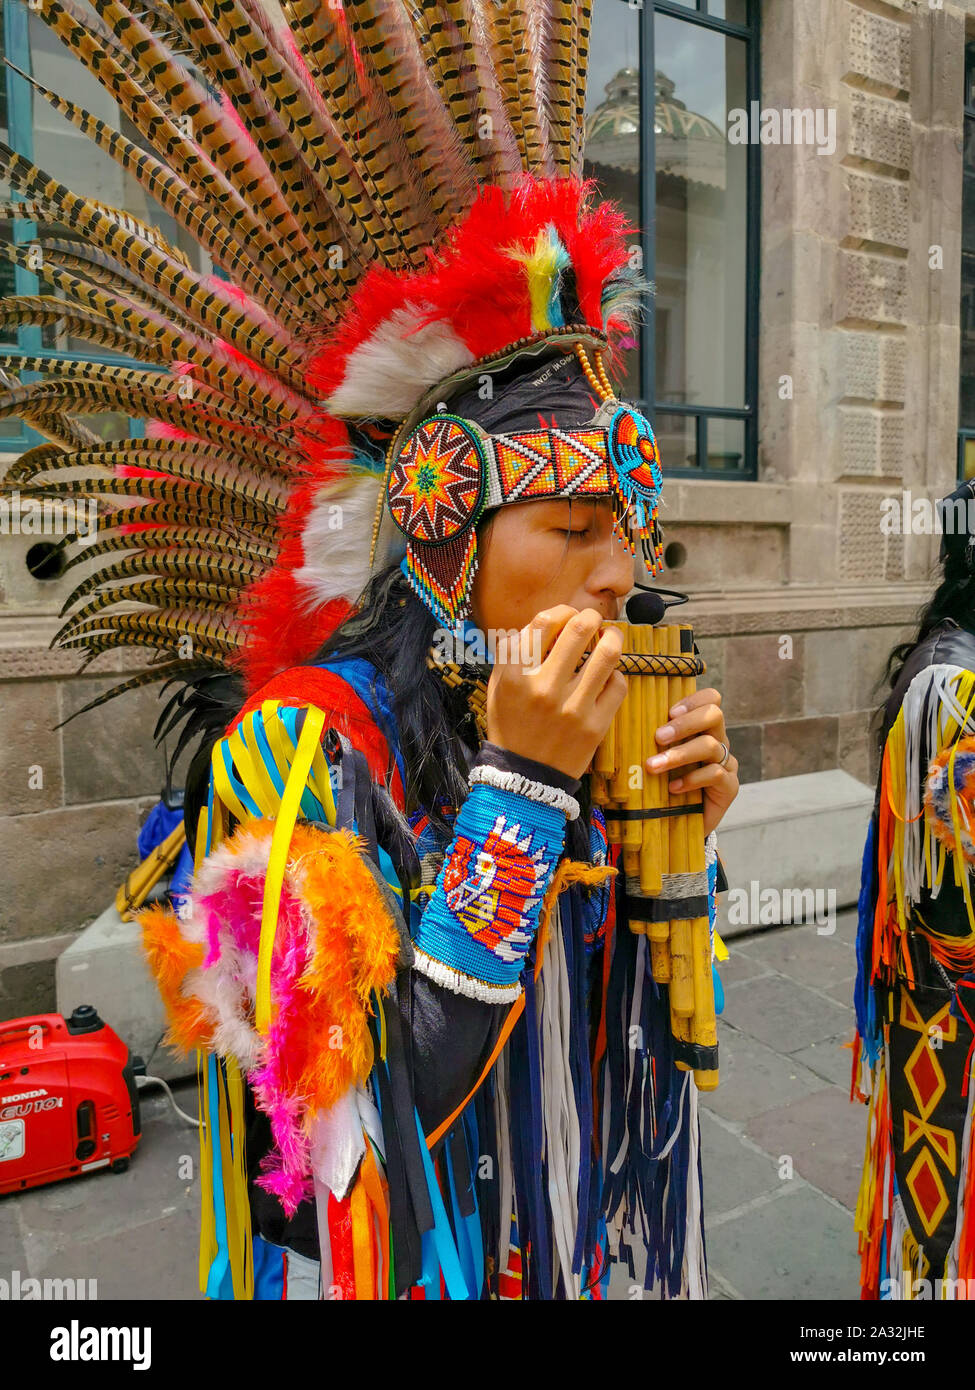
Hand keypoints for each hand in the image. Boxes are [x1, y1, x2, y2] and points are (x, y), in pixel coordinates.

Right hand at [486, 606, 627, 779]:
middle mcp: (544, 688)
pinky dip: (615, 674)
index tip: (568, 614)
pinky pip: (618, 684)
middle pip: (580, 627)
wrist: (525, 777)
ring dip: (613, 637)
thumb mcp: (498, 686)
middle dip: (591, 616)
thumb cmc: (511, 726)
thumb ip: (515, 652)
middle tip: (593, 620)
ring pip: (607, 653)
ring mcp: (573, 708)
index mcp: (516, 676)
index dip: (562, 610)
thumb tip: (546, 622)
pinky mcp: (595, 726)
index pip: (544, 621)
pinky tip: (607, 677)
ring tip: (610, 637)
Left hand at [647, 687, 739, 836]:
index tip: (669, 712)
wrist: (676, 822)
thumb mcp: (655, 757)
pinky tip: (673, 788)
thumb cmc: (661, 784)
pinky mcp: (729, 786)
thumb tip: (620, 720)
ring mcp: (726, 763)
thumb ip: (648, 739)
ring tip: (653, 766)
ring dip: (679, 754)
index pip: (710, 699)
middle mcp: (717, 740)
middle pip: (715, 715)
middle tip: (659, 737)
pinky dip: (692, 779)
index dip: (693, 700)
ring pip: (711, 746)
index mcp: (701, 728)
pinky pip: (716, 774)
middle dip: (685, 724)